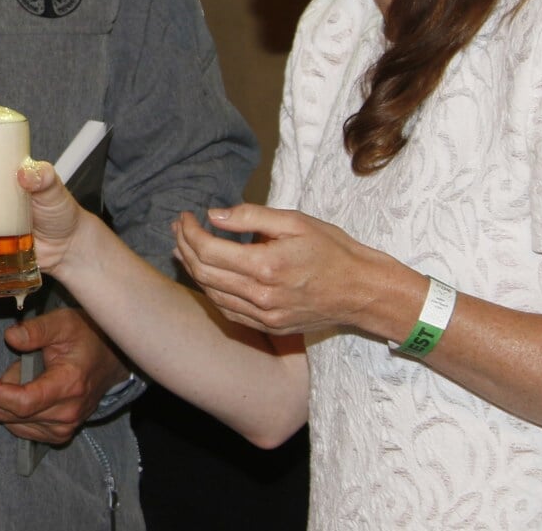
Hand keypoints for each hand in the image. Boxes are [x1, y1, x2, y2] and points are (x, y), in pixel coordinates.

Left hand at [0, 307, 128, 443]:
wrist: (110, 361)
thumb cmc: (86, 338)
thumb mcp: (63, 323)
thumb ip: (36, 330)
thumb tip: (9, 337)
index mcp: (68, 387)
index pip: (22, 402)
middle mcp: (65, 415)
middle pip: (7, 414)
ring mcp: (60, 429)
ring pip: (7, 422)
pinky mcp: (55, 433)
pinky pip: (16, 426)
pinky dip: (1, 407)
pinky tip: (0, 384)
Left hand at [175, 203, 399, 336]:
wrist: (363, 290)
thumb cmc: (333, 250)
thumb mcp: (295, 222)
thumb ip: (251, 217)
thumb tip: (214, 215)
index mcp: (267, 266)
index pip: (209, 250)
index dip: (190, 232)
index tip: (185, 216)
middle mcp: (262, 296)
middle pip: (204, 273)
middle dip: (184, 247)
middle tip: (178, 228)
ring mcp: (265, 316)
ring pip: (212, 295)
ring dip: (193, 270)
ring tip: (184, 248)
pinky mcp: (271, 327)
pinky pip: (229, 312)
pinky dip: (212, 292)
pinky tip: (206, 276)